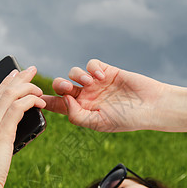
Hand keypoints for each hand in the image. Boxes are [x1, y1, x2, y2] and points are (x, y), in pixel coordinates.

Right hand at [0, 66, 45, 187]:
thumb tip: (6, 140)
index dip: (4, 86)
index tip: (13, 77)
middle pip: (0, 92)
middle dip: (17, 78)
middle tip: (30, 70)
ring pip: (9, 96)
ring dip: (27, 88)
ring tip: (40, 87)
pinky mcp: (1, 132)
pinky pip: (17, 108)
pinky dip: (30, 101)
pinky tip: (40, 101)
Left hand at [42, 59, 172, 131]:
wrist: (152, 106)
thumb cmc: (128, 119)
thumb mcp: (99, 123)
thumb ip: (77, 115)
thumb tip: (63, 99)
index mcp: (83, 111)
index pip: (59, 106)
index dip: (46, 101)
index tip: (34, 98)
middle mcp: (87, 97)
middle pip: (62, 87)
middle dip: (60, 85)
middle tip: (67, 88)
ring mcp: (97, 83)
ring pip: (74, 73)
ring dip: (78, 76)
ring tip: (91, 83)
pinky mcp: (107, 71)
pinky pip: (91, 64)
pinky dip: (93, 69)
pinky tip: (103, 77)